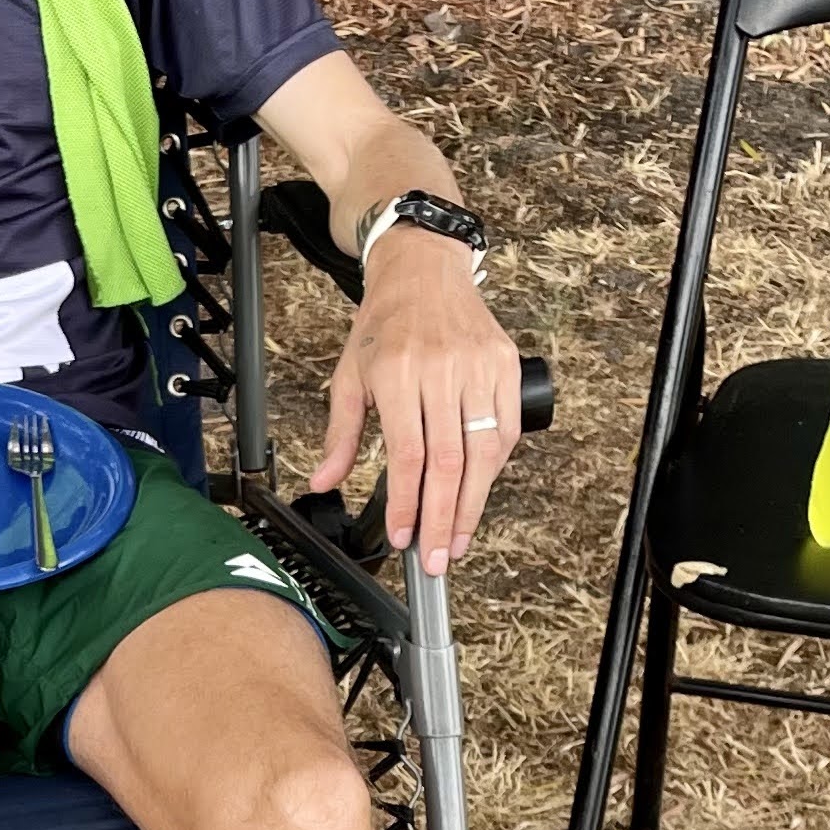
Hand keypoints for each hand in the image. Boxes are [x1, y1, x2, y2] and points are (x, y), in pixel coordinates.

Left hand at [310, 232, 521, 577]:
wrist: (423, 270)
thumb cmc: (383, 325)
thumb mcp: (349, 376)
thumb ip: (339, 435)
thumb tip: (323, 481)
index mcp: (397, 373)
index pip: (407, 454)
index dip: (408, 503)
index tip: (404, 537)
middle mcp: (441, 370)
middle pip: (448, 461)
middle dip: (442, 518)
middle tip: (437, 559)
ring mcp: (479, 366)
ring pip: (483, 451)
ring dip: (472, 503)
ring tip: (458, 539)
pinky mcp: (505, 364)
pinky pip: (505, 430)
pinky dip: (493, 468)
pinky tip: (478, 493)